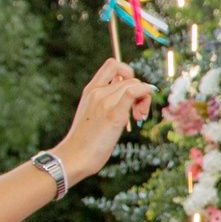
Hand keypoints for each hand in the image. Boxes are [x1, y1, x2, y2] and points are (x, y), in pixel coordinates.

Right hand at [55, 59, 156, 177]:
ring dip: (144, 99)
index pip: (113, 64)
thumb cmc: (86, 139)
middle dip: (140, 91)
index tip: (131, 90)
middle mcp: (97, 92)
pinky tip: (141, 112)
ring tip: (138, 117)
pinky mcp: (113, 115)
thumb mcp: (93, 113)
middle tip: (138, 112)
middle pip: (129, 78)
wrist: (75, 156)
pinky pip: (133, 92)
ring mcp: (105, 102)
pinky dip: (145, 94)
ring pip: (135, 84)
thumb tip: (128, 95)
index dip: (128, 72)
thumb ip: (106, 101)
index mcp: (90, 89)